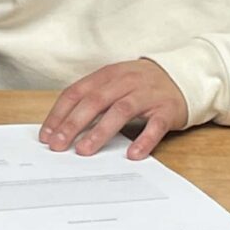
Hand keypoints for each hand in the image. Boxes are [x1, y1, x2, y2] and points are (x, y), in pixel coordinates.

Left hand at [39, 58, 186, 158]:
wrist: (182, 76)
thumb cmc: (140, 84)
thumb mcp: (114, 83)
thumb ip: (92, 99)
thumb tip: (62, 126)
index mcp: (107, 75)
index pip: (77, 92)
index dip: (59, 113)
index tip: (47, 134)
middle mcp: (126, 81)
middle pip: (95, 101)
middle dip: (73, 124)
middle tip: (58, 144)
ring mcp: (147, 95)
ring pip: (121, 111)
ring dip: (100, 132)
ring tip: (84, 151)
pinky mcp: (167, 109)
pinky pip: (155, 126)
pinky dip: (144, 140)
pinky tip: (132, 154)